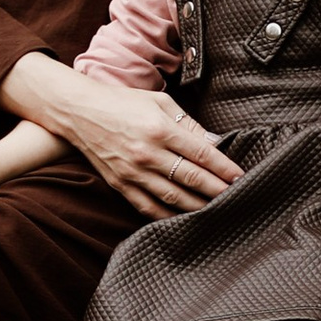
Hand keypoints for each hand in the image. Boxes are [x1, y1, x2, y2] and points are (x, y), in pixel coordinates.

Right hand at [51, 77, 241, 217]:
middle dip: (218, 190)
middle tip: (236, 197)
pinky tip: (185, 218)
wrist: (80, 112)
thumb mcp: (160, 101)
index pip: (201, 153)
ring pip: (173, 197)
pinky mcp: (121, 185)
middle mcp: (147, 153)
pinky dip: (169, 216)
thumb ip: (188, 123)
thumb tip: (214, 143)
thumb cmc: (123, 103)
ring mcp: (133, 172)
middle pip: (191, 178)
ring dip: (198, 206)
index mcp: (159, 129)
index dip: (223, 168)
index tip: (240, 176)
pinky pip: (148, 207)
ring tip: (216, 209)